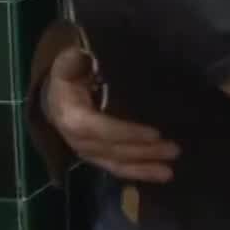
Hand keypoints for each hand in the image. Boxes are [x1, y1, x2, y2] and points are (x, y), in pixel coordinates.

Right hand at [42, 46, 179, 181]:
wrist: (55, 96)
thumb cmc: (69, 75)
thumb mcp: (68, 63)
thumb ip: (75, 60)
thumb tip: (84, 54)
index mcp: (71, 115)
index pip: (100, 128)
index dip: (127, 133)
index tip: (155, 133)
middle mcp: (76, 139)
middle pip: (112, 150)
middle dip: (144, 152)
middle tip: (175, 150)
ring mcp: (86, 151)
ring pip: (115, 164)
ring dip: (143, 168)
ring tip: (169, 172)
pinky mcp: (96, 157)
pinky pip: (116, 168)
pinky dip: (137, 172)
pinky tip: (159, 174)